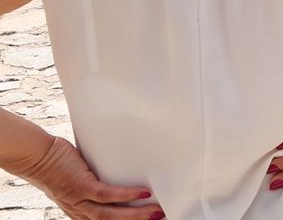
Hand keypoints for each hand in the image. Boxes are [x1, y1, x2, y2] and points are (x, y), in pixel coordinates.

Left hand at [13, 134, 157, 218]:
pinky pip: (106, 195)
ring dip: (135, 215)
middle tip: (159, 217)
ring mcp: (79, 199)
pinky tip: (142, 193)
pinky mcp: (81, 186)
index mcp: (78, 210)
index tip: (144, 219)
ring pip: (110, 214)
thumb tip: (114, 171)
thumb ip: (92, 181)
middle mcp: (78, 209)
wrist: (35, 156)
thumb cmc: (54, 164)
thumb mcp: (74, 180)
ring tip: (155, 211)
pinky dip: (126, 195)